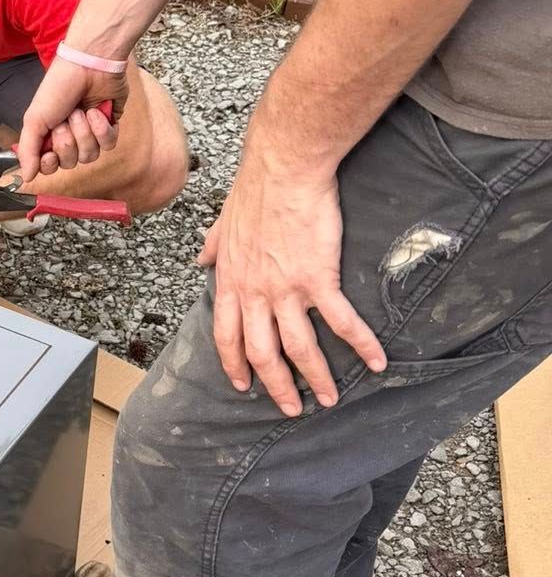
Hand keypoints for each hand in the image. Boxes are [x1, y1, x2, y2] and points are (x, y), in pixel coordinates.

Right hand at [18, 57, 127, 180]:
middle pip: (70, 162)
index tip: (49, 154)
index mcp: (49, 134)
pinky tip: (96, 112)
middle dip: (68, 141)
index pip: (49, 165)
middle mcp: (69, 136)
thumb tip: (25, 176)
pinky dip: (102, 129)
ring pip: (90, 155)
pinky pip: (108, 144)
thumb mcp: (34, 119)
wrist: (89, 65)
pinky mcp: (109, 126)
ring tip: (81, 111)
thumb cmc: (59, 86)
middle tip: (65, 119)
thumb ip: (27, 150)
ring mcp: (90, 132)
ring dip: (84, 133)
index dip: (50, 163)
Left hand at [197, 129, 385, 415]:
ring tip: (329, 400)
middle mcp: (254, 293)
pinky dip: (360, 345)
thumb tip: (200, 258)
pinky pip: (341, 322)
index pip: (226, 336)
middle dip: (277, 386)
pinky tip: (376, 363)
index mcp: (231, 281)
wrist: (283, 169)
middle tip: (291, 407)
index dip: (234, 364)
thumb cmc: (255, 190)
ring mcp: (285, 289)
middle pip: (262, 352)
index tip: (243, 385)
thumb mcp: (223, 222)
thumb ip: (213, 245)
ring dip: (316, 378)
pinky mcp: (318, 279)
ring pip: (299, 348)